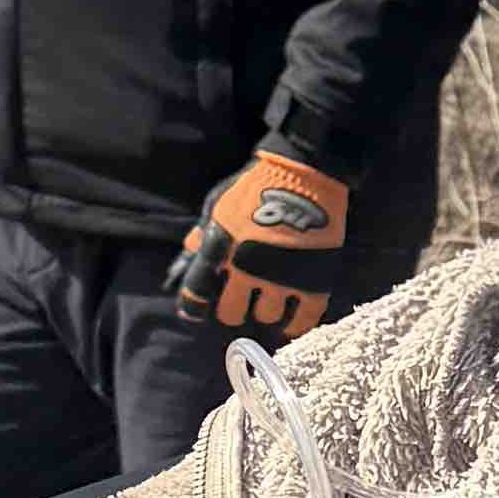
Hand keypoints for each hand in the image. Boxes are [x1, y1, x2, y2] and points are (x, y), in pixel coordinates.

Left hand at [171, 138, 350, 341]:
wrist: (304, 172)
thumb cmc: (255, 184)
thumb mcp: (218, 203)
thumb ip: (202, 234)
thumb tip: (185, 259)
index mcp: (220, 247)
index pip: (195, 292)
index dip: (193, 307)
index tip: (197, 310)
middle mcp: (248, 266)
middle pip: (230, 313)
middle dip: (232, 309)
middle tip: (239, 303)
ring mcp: (282, 275)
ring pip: (266, 316)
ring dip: (264, 311)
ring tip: (268, 300)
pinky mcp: (313, 279)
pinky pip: (303, 318)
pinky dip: (295, 324)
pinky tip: (290, 321)